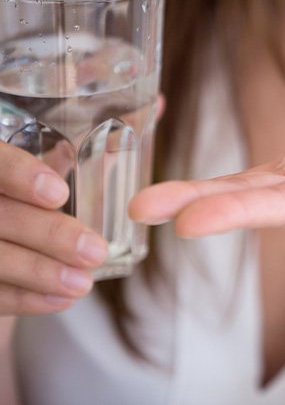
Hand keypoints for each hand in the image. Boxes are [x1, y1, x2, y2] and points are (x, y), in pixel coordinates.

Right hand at [0, 141, 107, 315]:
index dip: (19, 174)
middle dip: (49, 235)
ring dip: (40, 273)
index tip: (59, 194)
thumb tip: (107, 152)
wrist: (1, 233)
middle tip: (96, 252)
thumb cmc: (18, 195)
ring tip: (84, 283)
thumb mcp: (28, 172)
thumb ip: (56, 162)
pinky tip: (61, 299)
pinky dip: (24, 299)